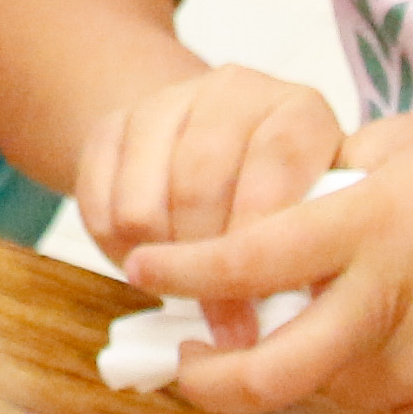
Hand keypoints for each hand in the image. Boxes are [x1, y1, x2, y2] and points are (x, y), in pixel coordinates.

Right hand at [70, 67, 344, 344]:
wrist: (208, 146)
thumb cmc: (280, 205)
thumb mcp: (314, 218)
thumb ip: (307, 253)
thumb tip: (287, 323)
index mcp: (300, 111)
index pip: (277, 166)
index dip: (258, 243)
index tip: (253, 311)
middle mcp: (235, 90)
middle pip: (199, 189)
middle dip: (205, 270)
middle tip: (218, 323)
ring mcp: (168, 100)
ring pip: (143, 207)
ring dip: (158, 264)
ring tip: (183, 288)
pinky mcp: (112, 124)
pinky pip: (98, 205)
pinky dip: (116, 250)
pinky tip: (147, 261)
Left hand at [115, 104, 412, 413]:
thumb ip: (340, 173)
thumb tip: (278, 194)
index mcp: (372, 223)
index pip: (246, 259)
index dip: (180, 269)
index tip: (136, 267)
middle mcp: (386, 303)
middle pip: (265, 374)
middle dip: (203, 380)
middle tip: (178, 361)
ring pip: (322, 383)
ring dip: (301, 358)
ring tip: (334, 308)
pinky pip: (375, 400)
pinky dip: (364, 372)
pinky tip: (407, 326)